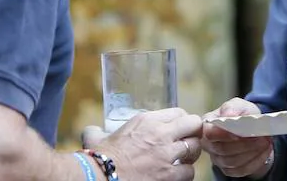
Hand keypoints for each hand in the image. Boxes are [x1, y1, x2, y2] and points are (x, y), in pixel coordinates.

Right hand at [84, 108, 202, 180]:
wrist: (99, 177)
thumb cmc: (97, 159)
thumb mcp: (98, 138)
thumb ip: (98, 131)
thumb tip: (90, 131)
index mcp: (146, 121)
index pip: (179, 112)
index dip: (182, 121)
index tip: (180, 129)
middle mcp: (160, 133)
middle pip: (194, 124)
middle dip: (194, 133)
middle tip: (189, 141)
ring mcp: (166, 154)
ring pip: (195, 148)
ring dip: (191, 155)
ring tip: (185, 160)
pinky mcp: (169, 174)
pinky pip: (189, 172)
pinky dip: (185, 174)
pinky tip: (178, 175)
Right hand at [200, 98, 273, 178]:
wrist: (252, 129)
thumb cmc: (242, 115)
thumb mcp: (240, 105)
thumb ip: (233, 108)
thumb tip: (228, 114)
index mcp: (208, 125)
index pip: (209, 133)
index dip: (223, 135)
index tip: (238, 134)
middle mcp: (208, 144)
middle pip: (222, 150)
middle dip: (244, 144)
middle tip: (261, 137)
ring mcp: (217, 159)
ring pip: (232, 162)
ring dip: (252, 153)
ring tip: (265, 142)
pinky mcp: (228, 169)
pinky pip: (240, 170)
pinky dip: (255, 161)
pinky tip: (264, 151)